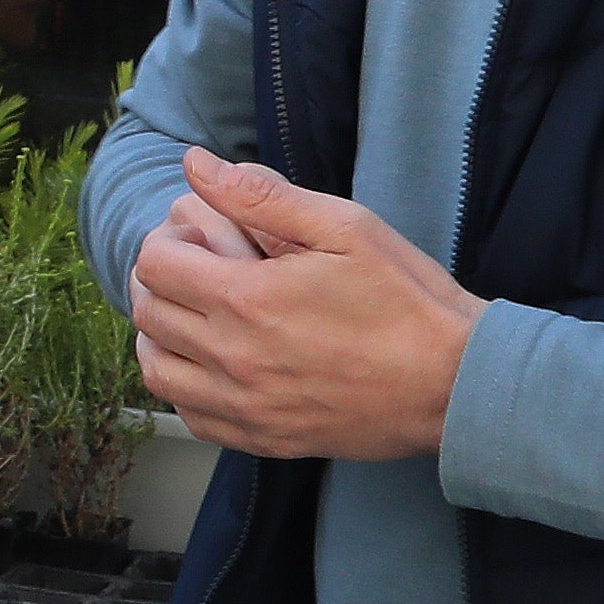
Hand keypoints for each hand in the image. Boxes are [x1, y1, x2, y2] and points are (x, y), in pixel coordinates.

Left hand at [129, 146, 480, 462]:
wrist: (454, 384)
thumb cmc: (407, 301)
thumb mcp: (344, 228)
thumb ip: (261, 195)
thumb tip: (196, 165)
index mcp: (246, 299)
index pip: (155, 263)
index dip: (170, 240)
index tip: (201, 238)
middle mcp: (232, 357)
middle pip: (149, 313)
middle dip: (163, 281)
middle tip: (199, 270)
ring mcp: (244, 404)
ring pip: (157, 370)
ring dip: (162, 335)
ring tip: (196, 315)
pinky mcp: (262, 438)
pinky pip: (189, 416)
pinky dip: (185, 387)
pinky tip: (212, 366)